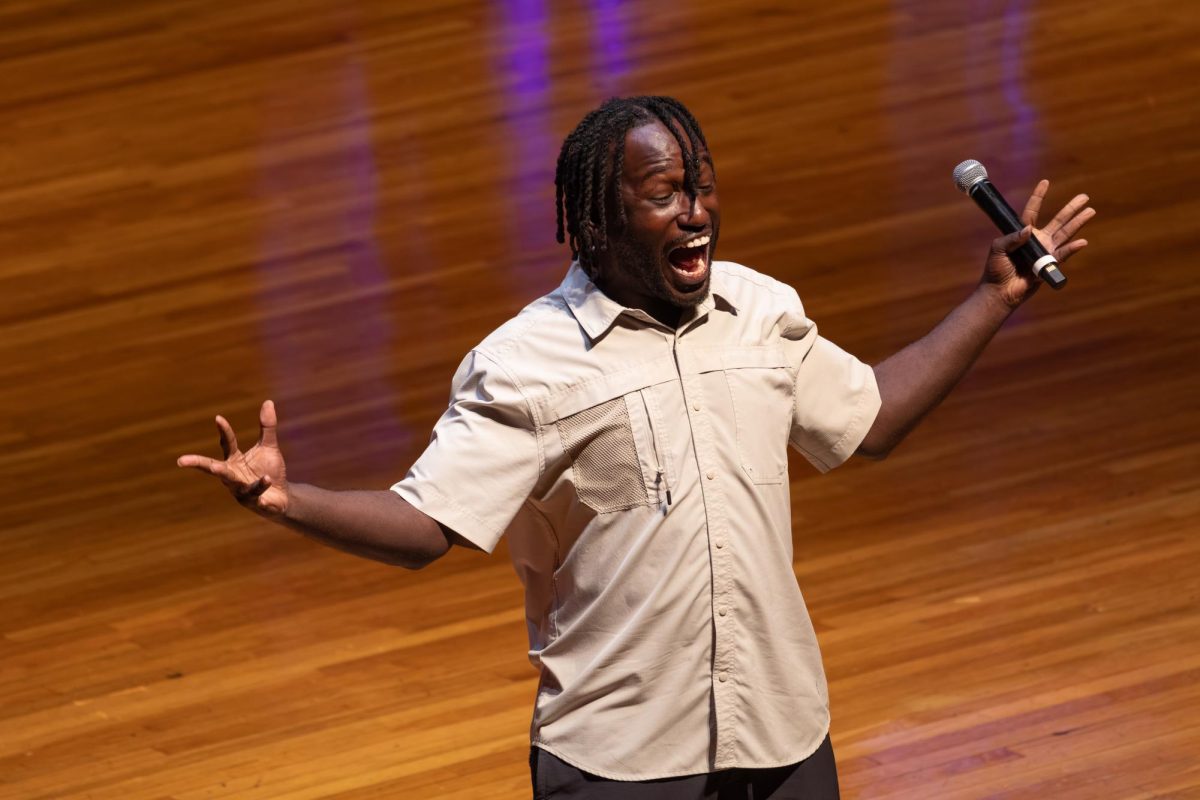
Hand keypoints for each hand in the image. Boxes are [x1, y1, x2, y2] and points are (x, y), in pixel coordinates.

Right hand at [177, 400, 289, 516]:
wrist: (281, 496)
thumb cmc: (270, 470)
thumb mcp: (269, 446)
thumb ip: (266, 427)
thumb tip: (268, 401)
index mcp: (234, 461)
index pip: (226, 444)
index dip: (224, 432)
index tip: (218, 418)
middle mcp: (232, 476)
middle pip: (215, 469)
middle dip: (200, 464)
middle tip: (182, 460)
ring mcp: (241, 491)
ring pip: (240, 486)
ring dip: (254, 483)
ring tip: (267, 477)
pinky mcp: (254, 502)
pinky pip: (257, 497)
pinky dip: (262, 493)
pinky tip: (266, 493)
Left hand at [983, 179, 1095, 308]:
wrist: (1000, 291)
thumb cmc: (995, 270)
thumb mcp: (998, 249)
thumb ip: (1011, 238)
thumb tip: (1029, 230)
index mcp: (1022, 233)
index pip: (1032, 211)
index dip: (1039, 197)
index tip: (1045, 182)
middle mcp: (1037, 240)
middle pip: (1057, 220)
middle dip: (1071, 209)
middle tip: (1084, 197)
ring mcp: (1045, 252)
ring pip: (1065, 234)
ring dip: (1078, 223)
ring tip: (1091, 211)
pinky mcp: (1049, 265)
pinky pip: (1063, 255)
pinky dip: (1072, 249)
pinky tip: (1082, 241)